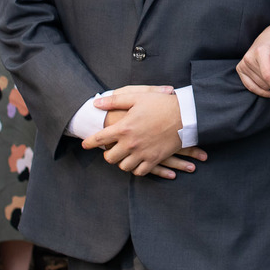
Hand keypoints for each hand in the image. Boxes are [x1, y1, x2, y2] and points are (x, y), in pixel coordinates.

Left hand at [93, 85, 207, 177]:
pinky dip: (137, 169)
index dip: (90, 142)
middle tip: (110, 150)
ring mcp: (142, 153)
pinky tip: (137, 162)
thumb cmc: (160, 104)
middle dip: (108, 154)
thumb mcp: (136, 97)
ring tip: (124, 156)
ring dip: (122, 162)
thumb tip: (96, 103)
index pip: (100, 139)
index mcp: (124, 128)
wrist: (184, 116)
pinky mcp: (154, 159)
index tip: (85, 145)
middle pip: (110, 158)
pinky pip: (140, 172)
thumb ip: (114, 101)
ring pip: (124, 167)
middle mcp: (130, 143)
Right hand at [236, 22, 269, 99]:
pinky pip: (250, 86)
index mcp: (260, 52)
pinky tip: (269, 89)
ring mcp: (242, 64)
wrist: (269, 36)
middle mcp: (248, 58)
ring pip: (259, 86)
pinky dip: (261, 90)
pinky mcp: (240, 69)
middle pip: (264, 82)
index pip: (268, 75)